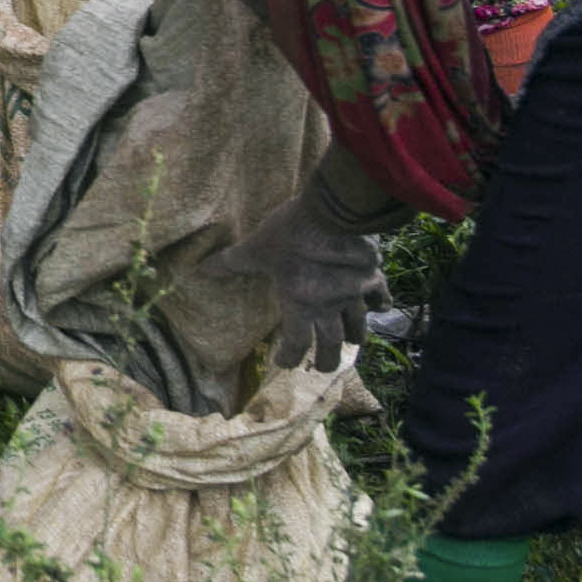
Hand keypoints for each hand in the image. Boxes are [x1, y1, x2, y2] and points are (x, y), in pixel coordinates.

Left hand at [224, 192, 390, 370]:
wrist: (331, 213)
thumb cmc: (290, 234)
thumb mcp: (254, 249)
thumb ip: (231, 263)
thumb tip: (200, 269)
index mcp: (299, 305)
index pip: (295, 344)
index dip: (288, 357)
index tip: (284, 363)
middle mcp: (328, 307)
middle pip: (331, 345)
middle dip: (327, 359)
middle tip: (323, 367)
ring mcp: (353, 294)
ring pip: (357, 325)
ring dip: (354, 336)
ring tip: (353, 343)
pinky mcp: (371, 276)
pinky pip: (379, 295)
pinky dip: (380, 303)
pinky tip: (381, 307)